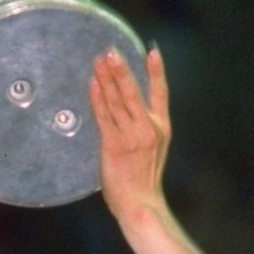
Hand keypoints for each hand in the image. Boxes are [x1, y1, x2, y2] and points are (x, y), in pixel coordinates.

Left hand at [89, 45, 170, 225]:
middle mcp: (148, 129)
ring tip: (98, 61)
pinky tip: (92, 85)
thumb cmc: (143, 176)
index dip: (156, 72)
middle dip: (121, 70)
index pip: (161, 93)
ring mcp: (131, 137)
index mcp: (161, 127)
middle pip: (133, 93)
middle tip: (111, 50)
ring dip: (106, 80)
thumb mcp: (152, 146)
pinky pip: (104, 118)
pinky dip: (97, 100)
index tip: (152, 51)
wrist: (140, 204)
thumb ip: (142, 124)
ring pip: (117, 102)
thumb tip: (122, 101)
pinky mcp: (114, 147)